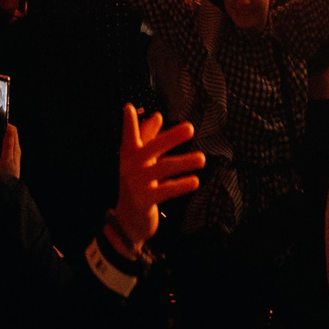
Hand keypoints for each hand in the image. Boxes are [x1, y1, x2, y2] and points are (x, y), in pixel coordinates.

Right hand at [110, 105, 203, 250]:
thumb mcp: (140, 161)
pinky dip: (181, 185)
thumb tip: (157, 115)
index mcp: (129, 155)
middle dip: (171, 137)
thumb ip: (147, 138)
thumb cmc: (136, 185)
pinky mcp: (144, 201)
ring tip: (202, 159)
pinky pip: (165, 191)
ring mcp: (136, 184)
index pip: (129, 136)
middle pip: (151, 148)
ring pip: (163, 168)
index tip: (129, 107)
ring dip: (184, 162)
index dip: (129, 123)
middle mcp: (130, 167)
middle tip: (190, 128)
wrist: (127, 221)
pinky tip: (194, 181)